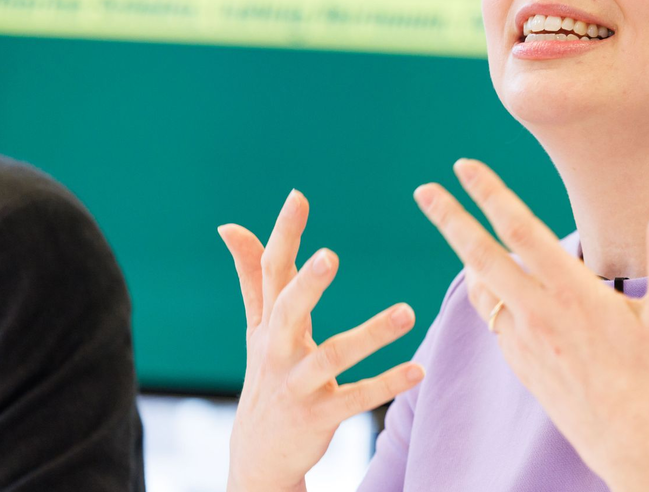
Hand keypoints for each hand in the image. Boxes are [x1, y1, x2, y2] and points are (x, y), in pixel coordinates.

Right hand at [220, 190, 425, 491]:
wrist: (260, 453)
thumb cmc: (266, 374)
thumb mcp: (257, 326)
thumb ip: (252, 276)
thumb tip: (230, 226)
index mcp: (269, 323)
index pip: (271, 272)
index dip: (283, 234)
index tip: (298, 196)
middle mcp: (277, 350)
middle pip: (288, 310)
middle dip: (307, 284)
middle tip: (330, 255)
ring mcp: (298, 384)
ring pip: (332, 357)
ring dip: (371, 334)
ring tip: (407, 312)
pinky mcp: (321, 415)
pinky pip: (357, 397)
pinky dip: (387, 384)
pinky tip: (418, 369)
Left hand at [413, 160, 648, 488]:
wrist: (633, 441)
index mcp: (574, 292)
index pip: (521, 230)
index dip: (490, 195)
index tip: (465, 168)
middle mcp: (540, 312)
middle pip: (481, 255)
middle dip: (450, 219)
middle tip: (423, 191)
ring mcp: (525, 340)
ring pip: (482, 288)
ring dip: (463, 255)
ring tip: (452, 228)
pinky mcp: (521, 363)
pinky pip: (493, 319)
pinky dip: (484, 293)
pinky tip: (486, 284)